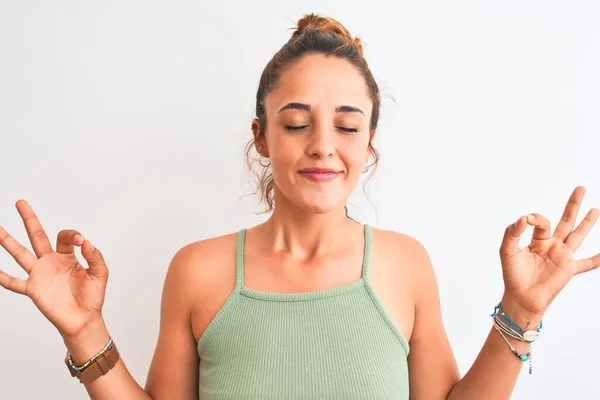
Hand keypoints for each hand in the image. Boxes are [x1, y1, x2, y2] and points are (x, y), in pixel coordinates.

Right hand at [0, 200, 109, 339]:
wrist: (84, 319)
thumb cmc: (92, 297)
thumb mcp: (100, 273)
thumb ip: (95, 257)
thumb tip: (87, 242)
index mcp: (68, 256)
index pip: (65, 237)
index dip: (73, 235)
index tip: (81, 242)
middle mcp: (51, 262)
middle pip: (37, 236)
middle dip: (29, 219)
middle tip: (20, 202)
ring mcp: (40, 274)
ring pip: (20, 253)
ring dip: (7, 241)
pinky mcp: (33, 289)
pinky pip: (14, 282)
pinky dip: (2, 277)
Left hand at [499, 186, 599, 319]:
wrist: (520, 297)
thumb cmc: (512, 275)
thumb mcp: (506, 251)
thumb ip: (512, 233)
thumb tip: (523, 218)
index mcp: (537, 240)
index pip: (542, 222)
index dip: (535, 218)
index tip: (526, 220)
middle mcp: (552, 245)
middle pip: (565, 221)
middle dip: (573, 205)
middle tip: (581, 188)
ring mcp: (562, 256)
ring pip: (578, 235)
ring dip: (587, 223)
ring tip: (595, 210)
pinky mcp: (569, 269)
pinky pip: (587, 263)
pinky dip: (598, 259)